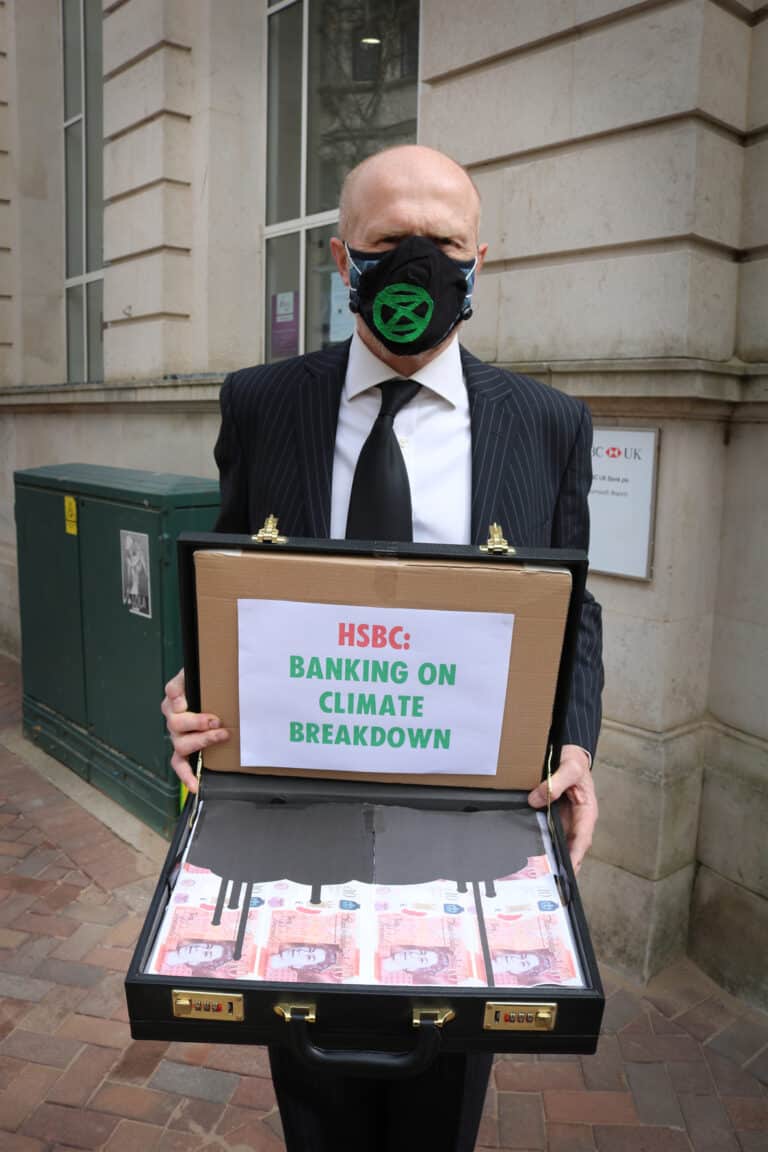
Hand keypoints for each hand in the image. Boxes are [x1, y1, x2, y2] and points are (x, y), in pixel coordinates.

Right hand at [161, 669, 228, 792]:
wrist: (211, 696)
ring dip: (201, 741)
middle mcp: (172, 717)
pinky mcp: (183, 751)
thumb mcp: (199, 673)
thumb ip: (190, 676)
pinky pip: (179, 765)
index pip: (172, 693)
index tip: (186, 701)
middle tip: (216, 720)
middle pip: (176, 722)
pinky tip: (194, 785)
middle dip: (197, 722)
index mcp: (175, 697)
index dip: (177, 697)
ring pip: (180, 744)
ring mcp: (177, 736)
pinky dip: (185, 776)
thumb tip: (181, 697)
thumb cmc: (206, 686)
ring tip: (221, 736)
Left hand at [527, 744, 597, 873]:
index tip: (570, 871)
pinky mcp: (555, 816)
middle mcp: (578, 820)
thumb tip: (537, 800)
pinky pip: (549, 832)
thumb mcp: (569, 767)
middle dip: (565, 866)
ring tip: (540, 878)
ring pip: (560, 843)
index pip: (583, 838)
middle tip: (553, 884)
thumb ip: (555, 783)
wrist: (568, 752)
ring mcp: (566, 820)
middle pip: (572, 847)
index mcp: (587, 811)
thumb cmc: (574, 760)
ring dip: (553, 859)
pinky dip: (543, 844)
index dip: (576, 855)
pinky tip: (532, 856)